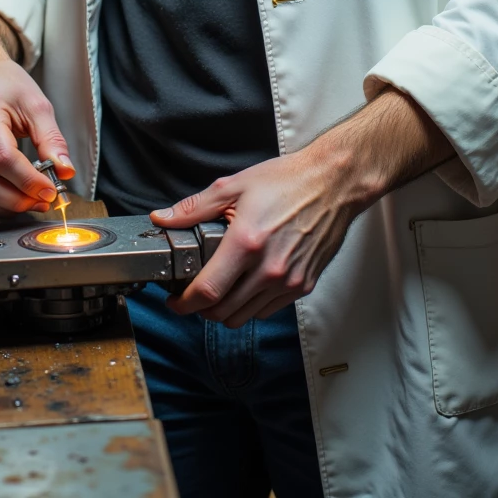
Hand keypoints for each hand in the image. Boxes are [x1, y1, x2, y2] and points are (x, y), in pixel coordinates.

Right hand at [0, 12, 74, 215]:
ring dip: (3, 207)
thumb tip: (65, 171)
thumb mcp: (36, 104)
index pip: (4, 159)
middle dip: (16, 201)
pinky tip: (9, 198)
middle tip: (41, 201)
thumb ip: (52, 139)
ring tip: (28, 202)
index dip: (28, 181)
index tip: (50, 190)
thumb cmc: (5, 84)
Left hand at [151, 89, 452, 329]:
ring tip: (219, 290)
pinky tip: (246, 285)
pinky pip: (268, 310)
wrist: (333, 183)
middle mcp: (268, 269)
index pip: (207, 292)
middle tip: (192, 295)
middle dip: (201, 309)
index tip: (174, 301)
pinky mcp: (303, 285)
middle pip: (223, 312)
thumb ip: (194, 207)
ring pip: (245, 317)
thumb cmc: (288, 181)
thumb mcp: (234, 185)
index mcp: (247, 243)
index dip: (184, 303)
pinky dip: (251, 306)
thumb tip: (163, 218)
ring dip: (226, 310)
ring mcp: (288, 281)